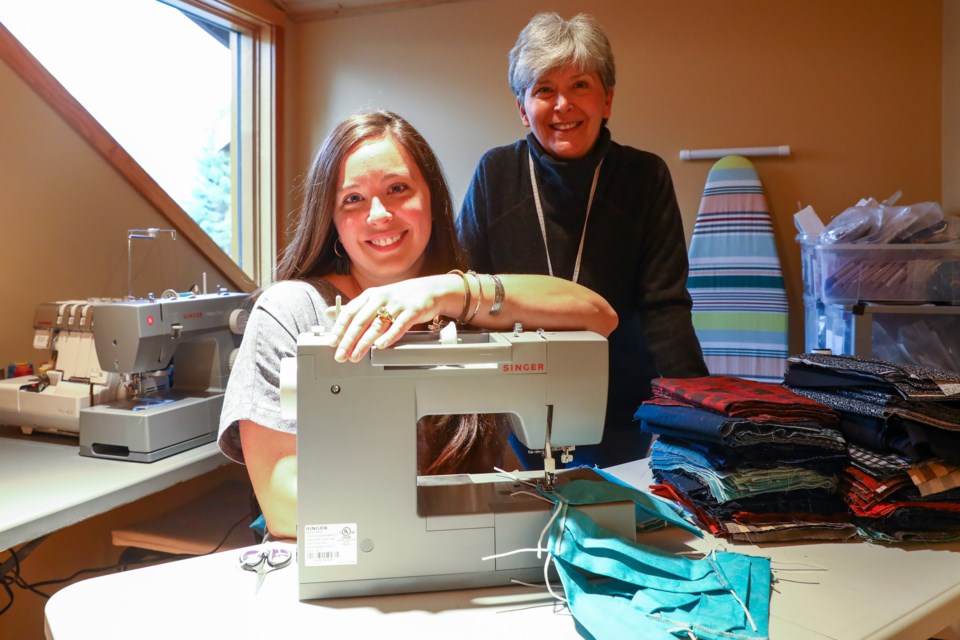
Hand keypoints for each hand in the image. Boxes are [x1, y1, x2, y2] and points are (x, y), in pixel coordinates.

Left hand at [327, 275, 455, 361]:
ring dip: (364, 343)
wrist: (429, 289)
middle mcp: (381, 298)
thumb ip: (354, 308)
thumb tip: (329, 314)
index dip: (340, 328)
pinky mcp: (412, 311)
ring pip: (377, 325)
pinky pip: (399, 326)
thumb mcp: (375, 298)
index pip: (350, 311)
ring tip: (356, 355)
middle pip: (361, 321)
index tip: (332, 342)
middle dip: (349, 339)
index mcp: (370, 295)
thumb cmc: (400, 297)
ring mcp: (397, 305)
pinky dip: (389, 336)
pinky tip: (380, 346)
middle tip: (341, 354)